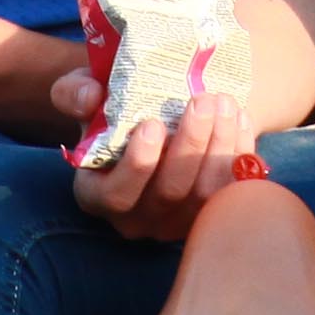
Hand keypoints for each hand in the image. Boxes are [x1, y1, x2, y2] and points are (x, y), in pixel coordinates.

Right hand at [48, 69, 250, 246]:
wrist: (151, 118)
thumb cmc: (111, 108)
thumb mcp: (84, 95)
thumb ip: (74, 92)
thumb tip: (89, 97)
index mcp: (97, 195)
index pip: (116, 195)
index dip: (137, 164)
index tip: (153, 123)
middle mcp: (136, 218)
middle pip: (169, 193)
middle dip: (191, 145)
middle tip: (204, 100)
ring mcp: (175, 222)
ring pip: (204, 194)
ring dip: (220, 146)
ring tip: (224, 103)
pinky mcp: (209, 213)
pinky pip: (230, 190)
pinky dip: (240, 153)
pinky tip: (241, 117)